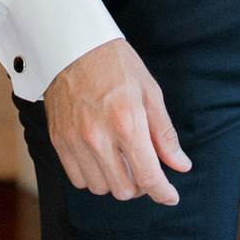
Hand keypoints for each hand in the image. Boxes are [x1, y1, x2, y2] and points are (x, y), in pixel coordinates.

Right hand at [43, 38, 190, 203]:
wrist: (72, 44)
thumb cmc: (115, 64)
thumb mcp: (149, 91)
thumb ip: (164, 133)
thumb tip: (180, 165)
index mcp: (127, 121)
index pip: (148, 176)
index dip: (163, 192)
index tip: (170, 195)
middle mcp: (99, 136)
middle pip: (124, 189)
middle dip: (141, 186)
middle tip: (145, 168)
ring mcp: (75, 140)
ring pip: (100, 188)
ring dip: (115, 182)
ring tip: (122, 161)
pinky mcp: (59, 140)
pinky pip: (78, 179)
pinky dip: (93, 176)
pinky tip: (101, 158)